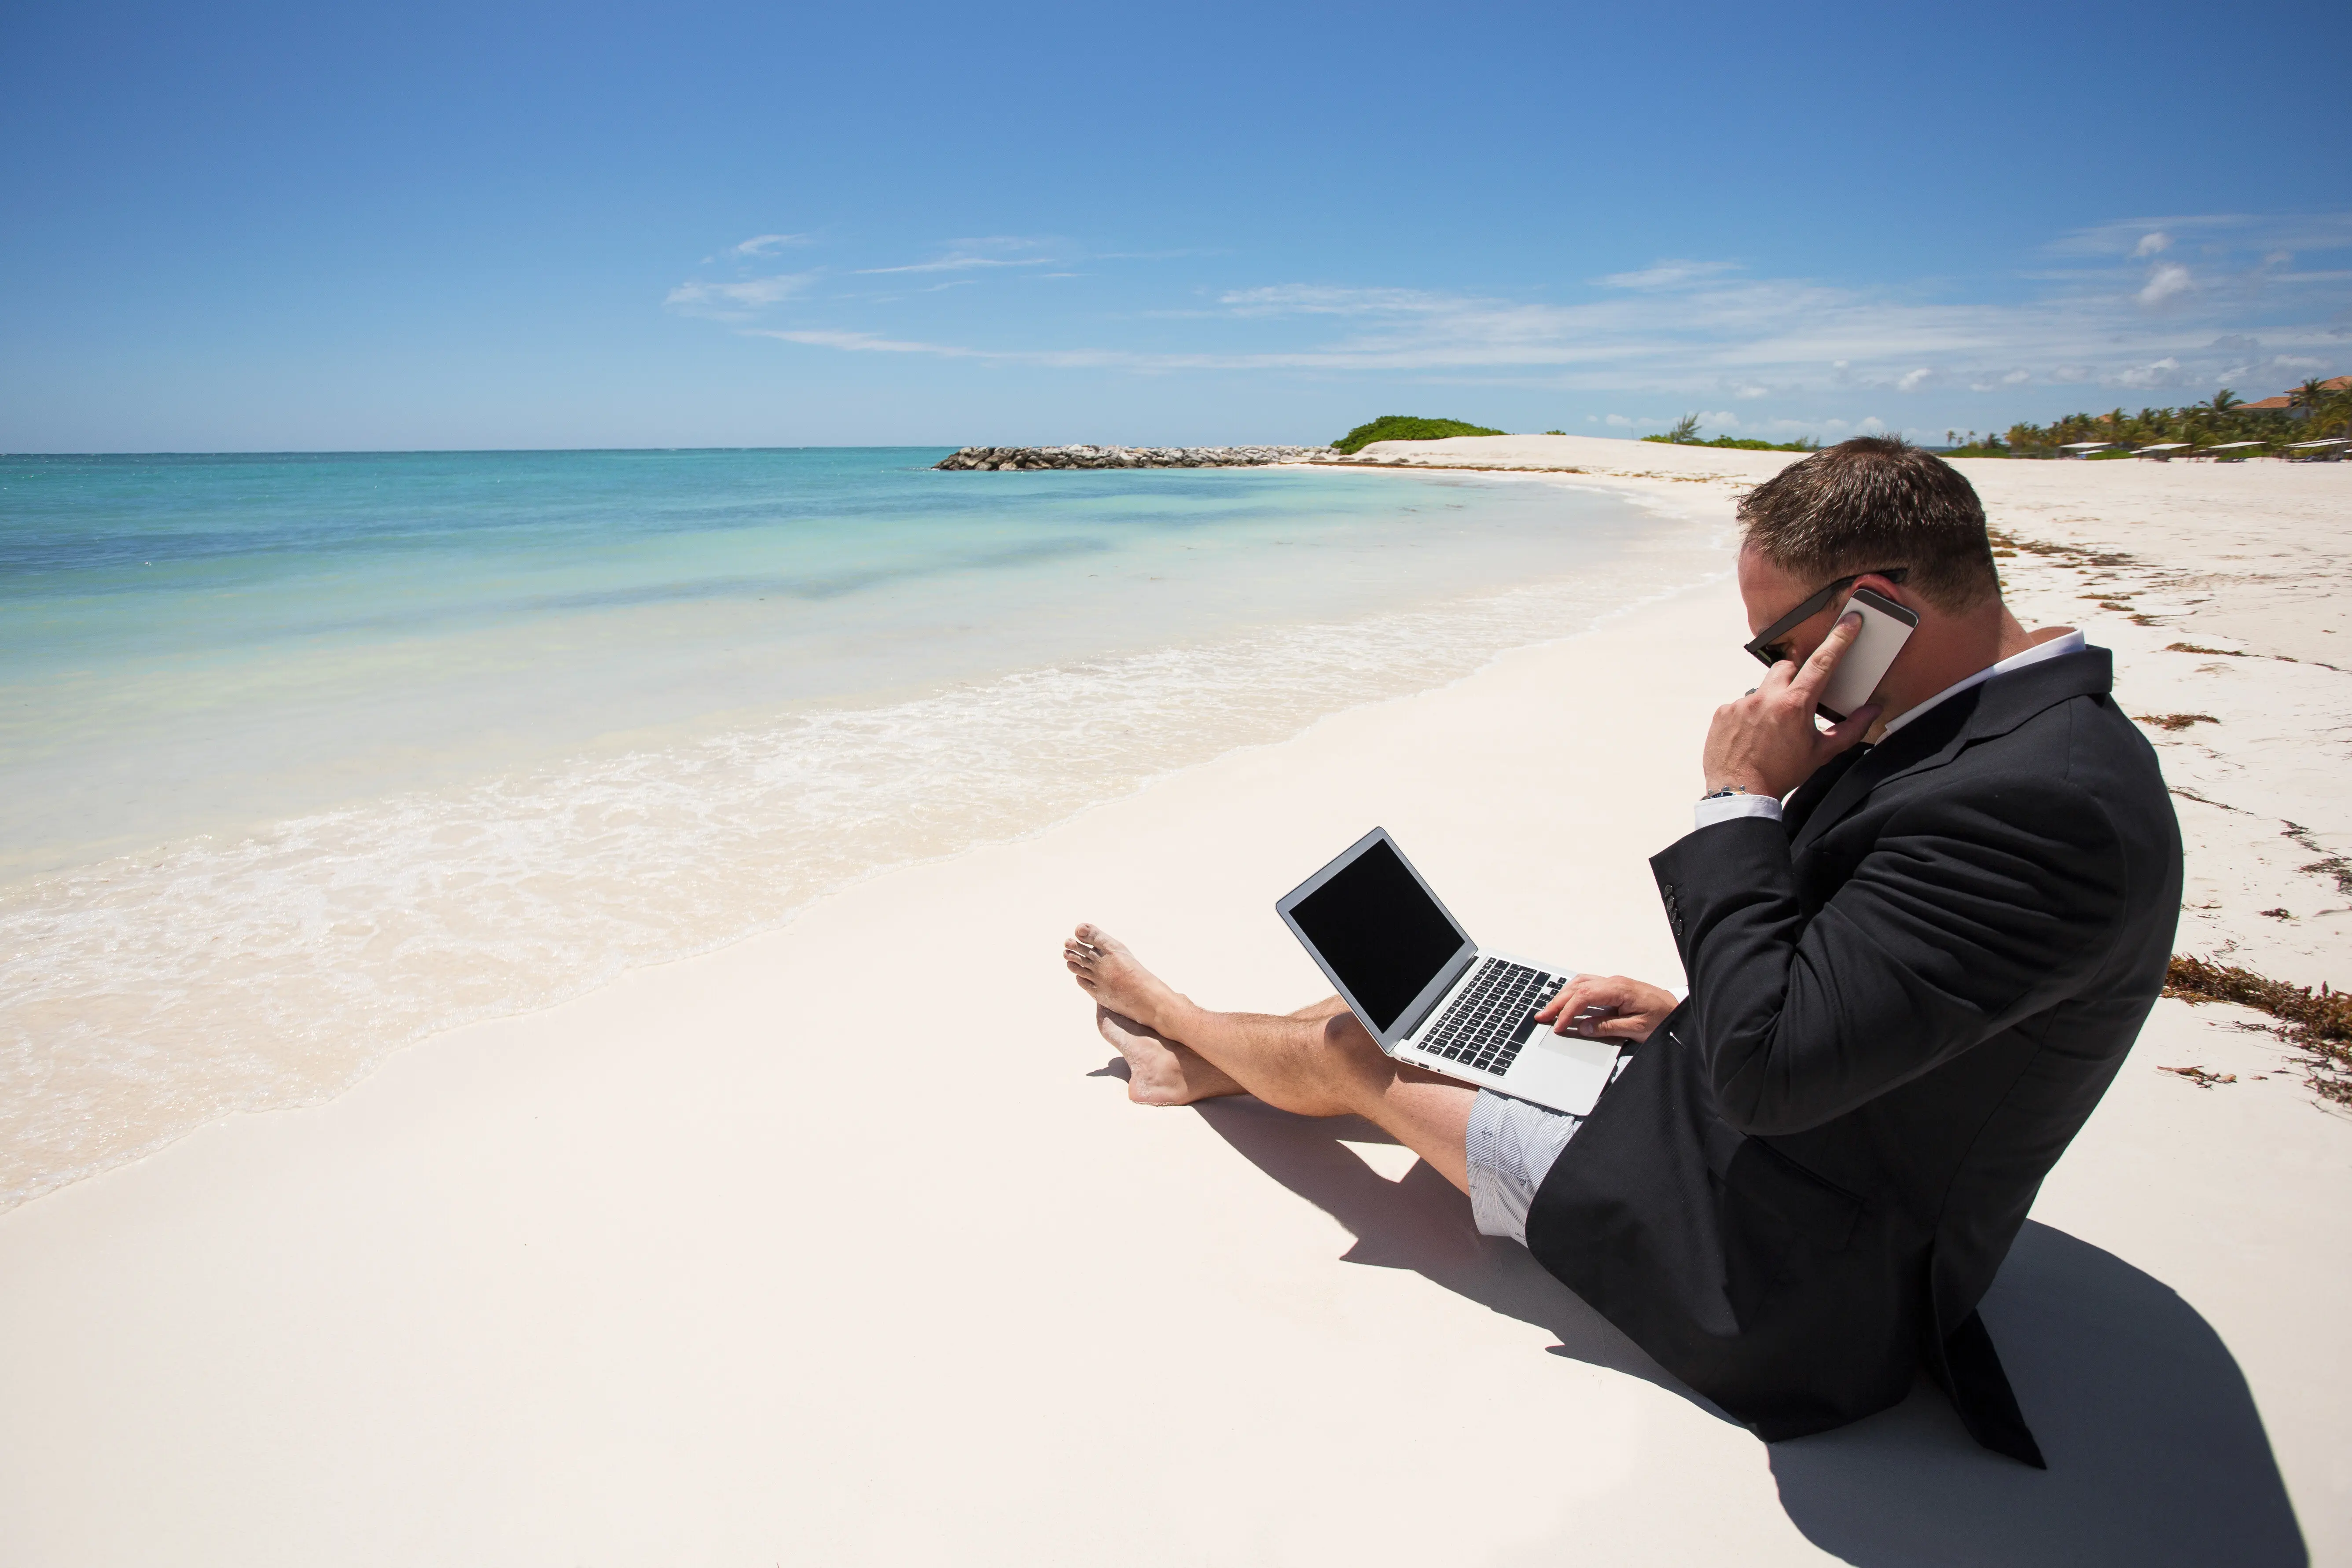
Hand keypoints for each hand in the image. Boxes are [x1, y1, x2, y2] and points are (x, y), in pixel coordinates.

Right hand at [1535, 973, 1678, 1043]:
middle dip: (1557, 1002)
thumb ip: (1608, 1027)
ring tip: (1549, 1010)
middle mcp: (1613, 981)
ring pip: (1580, 983)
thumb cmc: (1662, 1018)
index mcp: (1618, 989)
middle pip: (1577, 987)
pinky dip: (1573, 992)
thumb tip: (1583, 1027)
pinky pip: (1587, 985)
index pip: (1584, 997)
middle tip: (1541, 1017)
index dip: (1567, 1012)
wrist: (1678, 1010)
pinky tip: (1567, 1001)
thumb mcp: (1637, 1028)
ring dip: (1562, 995)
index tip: (1558, 1026)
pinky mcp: (1614, 987)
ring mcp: (1613, 982)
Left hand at [1702, 611, 1881, 799]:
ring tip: (1771, 729)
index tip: (1850, 622)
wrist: (1741, 793)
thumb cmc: (1782, 773)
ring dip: (1771, 700)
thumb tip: (1872, 710)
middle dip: (1797, 677)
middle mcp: (1766, 697)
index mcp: (1795, 704)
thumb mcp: (1822, 753)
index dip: (1839, 639)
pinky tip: (1752, 736)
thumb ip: (1851, 729)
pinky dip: (1750, 714)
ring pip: (1763, 687)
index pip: (1822, 662)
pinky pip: (1741, 703)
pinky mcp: (1723, 711)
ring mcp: (1741, 703)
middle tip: (1799, 702)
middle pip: (1788, 667)